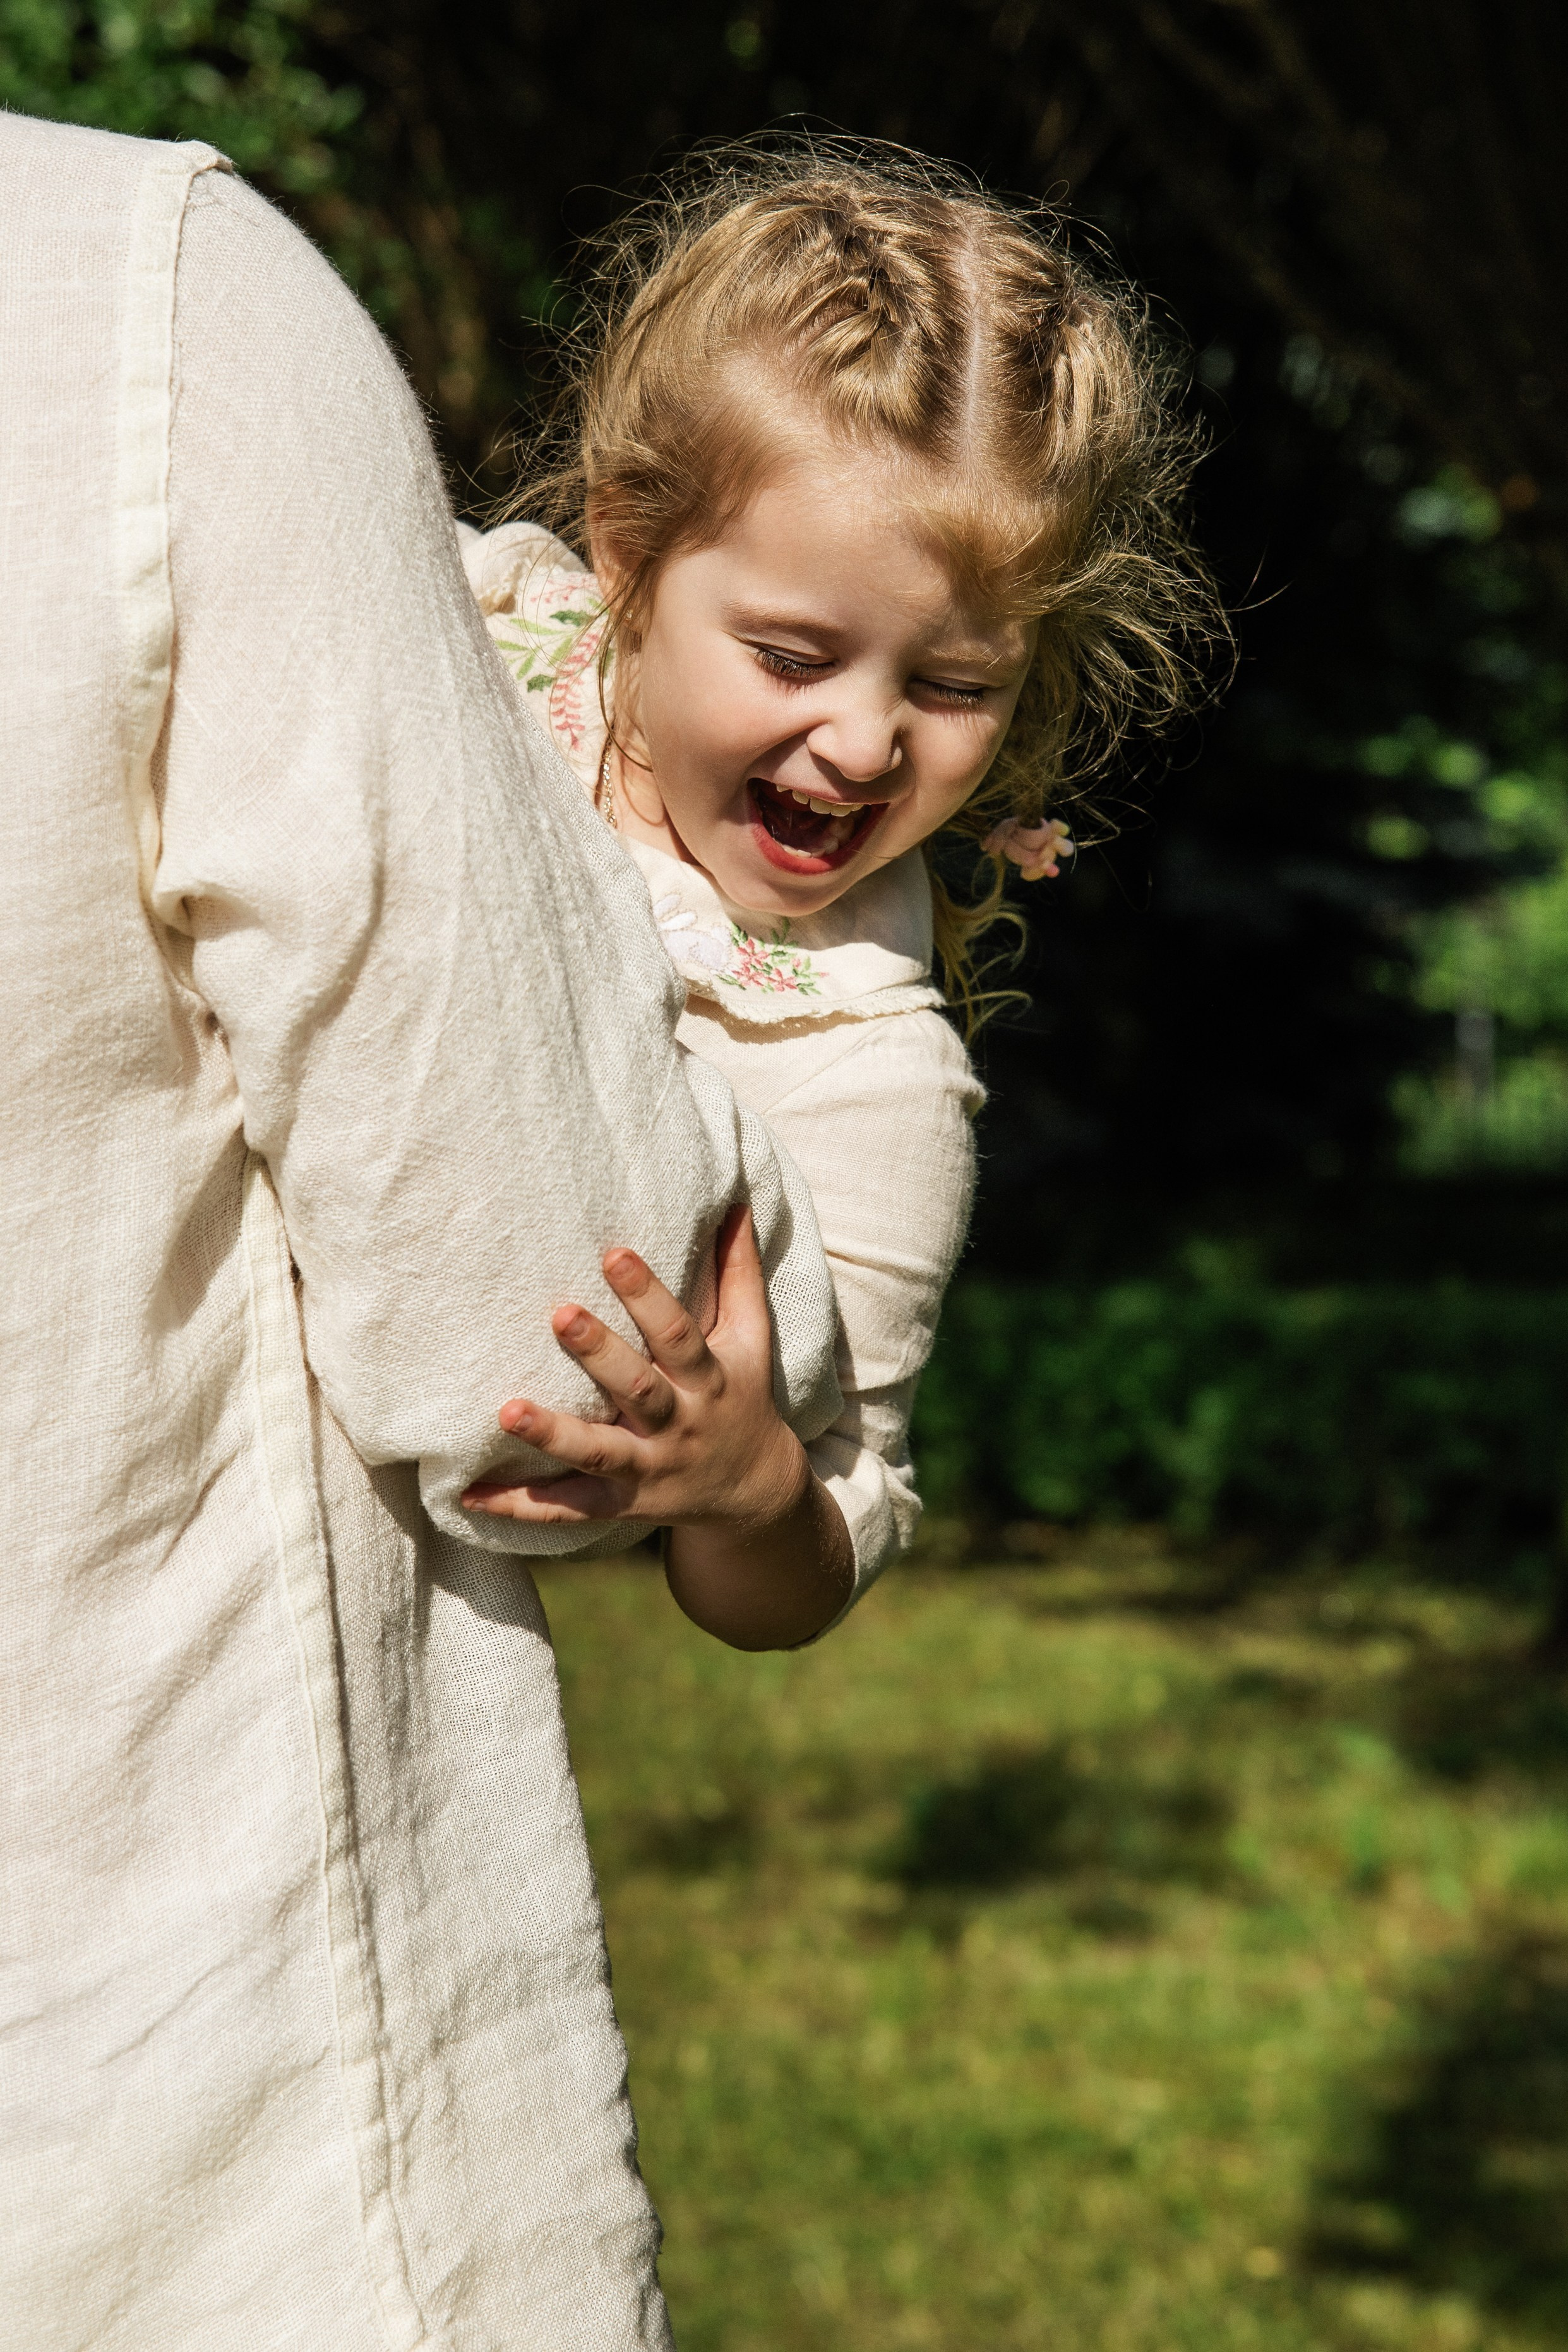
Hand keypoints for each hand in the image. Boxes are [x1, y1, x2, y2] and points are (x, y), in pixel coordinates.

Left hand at [461, 1206, 806, 1529]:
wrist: (753, 1491)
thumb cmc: (741, 1395)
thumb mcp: (750, 1338)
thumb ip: (739, 1273)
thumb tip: (737, 1204)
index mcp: (707, 1380)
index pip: (678, 1334)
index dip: (648, 1295)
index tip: (614, 1253)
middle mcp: (678, 1425)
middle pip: (638, 1390)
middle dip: (599, 1355)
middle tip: (560, 1314)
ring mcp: (647, 1469)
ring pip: (597, 1453)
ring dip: (552, 1435)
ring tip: (506, 1411)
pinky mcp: (619, 1503)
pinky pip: (566, 1508)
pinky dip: (519, 1505)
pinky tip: (469, 1495)